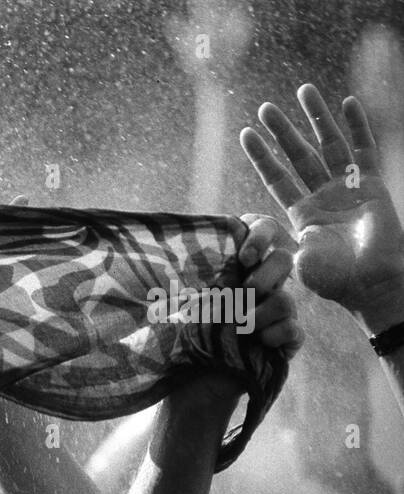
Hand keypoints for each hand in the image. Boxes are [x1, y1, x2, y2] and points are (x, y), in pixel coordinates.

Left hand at [177, 215, 302, 406]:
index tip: (243, 256)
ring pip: (286, 299)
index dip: (260, 235)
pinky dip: (276, 335)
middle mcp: (262, 285)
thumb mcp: (174, 300)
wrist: (189, 381)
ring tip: (240, 327)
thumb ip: (179, 272)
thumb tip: (153, 241)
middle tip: (244, 291)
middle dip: (265, 274)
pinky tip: (258, 343)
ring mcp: (276, 313)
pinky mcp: (285, 341)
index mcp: (239, 267)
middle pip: (284, 259)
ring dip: (261, 313)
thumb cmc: (181, 336)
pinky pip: (294, 331)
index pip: (263, 230)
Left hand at [241, 84, 403, 332]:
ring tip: (304, 90)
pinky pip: (365, 149)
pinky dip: (358, 126)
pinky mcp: (373, 184)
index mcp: (302, 214)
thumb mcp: (290, 257)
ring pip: (330, 145)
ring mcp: (349, 188)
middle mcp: (324, 197)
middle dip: (284, 131)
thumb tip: (239, 224)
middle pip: (300, 156)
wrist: (369, 283)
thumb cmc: (331, 278)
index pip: (277, 178)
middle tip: (265, 107)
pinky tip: (348, 102)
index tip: (246, 134)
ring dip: (317, 118)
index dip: (262, 156)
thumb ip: (269, 236)